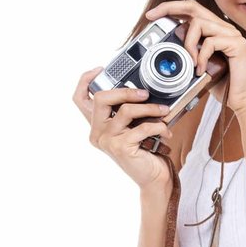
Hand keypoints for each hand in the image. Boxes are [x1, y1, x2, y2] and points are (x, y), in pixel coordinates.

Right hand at [72, 68, 175, 191]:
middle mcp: (97, 132)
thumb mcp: (133, 126)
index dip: (85, 80)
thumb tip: (141, 88)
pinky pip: (142, 127)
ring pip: (126, 111)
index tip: (100, 69)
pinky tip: (165, 131)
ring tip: (164, 111)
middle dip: (125, 91)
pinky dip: (158, 126)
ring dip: (150, 108)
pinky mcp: (120, 148)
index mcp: (96, 125)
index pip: (79, 99)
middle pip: (101, 99)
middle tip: (145, 93)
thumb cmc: (145, 150)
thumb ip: (129, 111)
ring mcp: (107, 141)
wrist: (153, 177)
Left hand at [145, 0, 245, 116]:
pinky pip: (210, 41)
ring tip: (190, 64)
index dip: (172, 8)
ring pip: (199, 23)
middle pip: (194, 7)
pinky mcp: (237, 44)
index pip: (192, 10)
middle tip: (153, 17)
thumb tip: (169, 50)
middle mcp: (224, 29)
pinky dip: (201, 56)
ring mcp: (232, 35)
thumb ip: (190, 55)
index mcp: (215, 31)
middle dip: (170, 8)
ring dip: (187, 44)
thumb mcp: (201, 68)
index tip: (152, 15)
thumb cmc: (226, 86)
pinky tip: (201, 71)